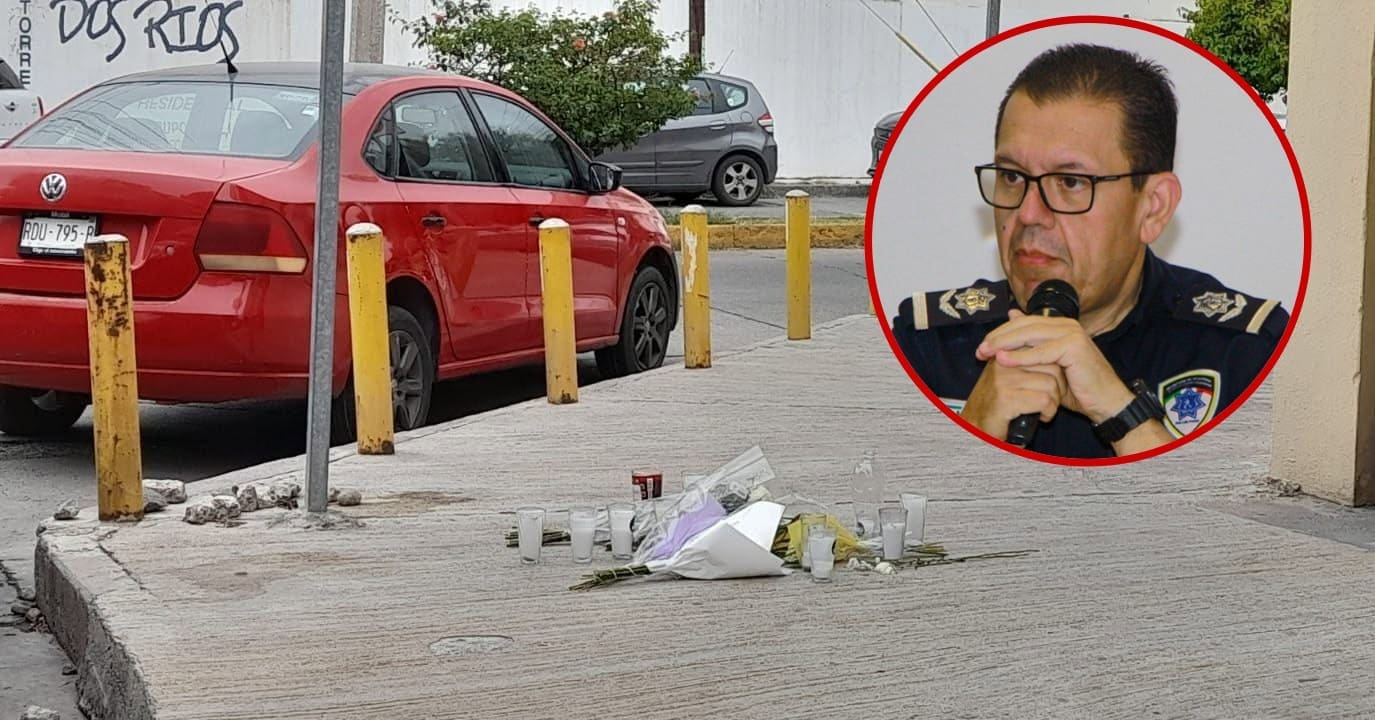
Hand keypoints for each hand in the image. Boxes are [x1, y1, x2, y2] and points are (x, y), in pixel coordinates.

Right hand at [959, 355, 1066, 441]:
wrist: (975, 430)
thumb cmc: (997, 406)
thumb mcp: (1009, 378)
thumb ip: (1024, 363)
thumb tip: (1053, 353)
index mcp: (1004, 353)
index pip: (1043, 349)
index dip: (1056, 369)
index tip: (1055, 383)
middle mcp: (1002, 363)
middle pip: (1051, 365)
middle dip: (1059, 385)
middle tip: (1052, 399)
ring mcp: (1003, 380)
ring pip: (1050, 383)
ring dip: (1055, 401)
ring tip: (1045, 408)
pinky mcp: (1006, 398)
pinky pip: (1044, 400)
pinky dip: (1049, 412)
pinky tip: (1042, 417)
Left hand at [975, 309, 1133, 423]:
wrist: (1104, 402)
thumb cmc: (1077, 387)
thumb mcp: (1048, 365)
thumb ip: (1031, 344)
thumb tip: (1012, 315)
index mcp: (1060, 325)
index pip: (1023, 322)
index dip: (1001, 332)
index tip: (982, 346)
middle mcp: (1067, 325)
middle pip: (1024, 325)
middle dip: (999, 337)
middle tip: (980, 349)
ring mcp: (1072, 333)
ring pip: (1030, 334)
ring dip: (1005, 344)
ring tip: (987, 353)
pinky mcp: (1074, 347)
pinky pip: (1041, 352)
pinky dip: (1020, 356)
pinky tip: (1003, 361)